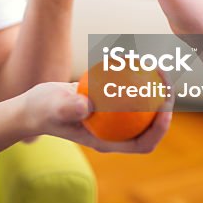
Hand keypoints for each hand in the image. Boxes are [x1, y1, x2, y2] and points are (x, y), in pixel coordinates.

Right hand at [20, 81, 170, 153]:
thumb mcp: (52, 107)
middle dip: (166, 105)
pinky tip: (140, 58)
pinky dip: (137, 77)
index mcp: (107, 141)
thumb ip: (68, 107)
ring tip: (159, 66)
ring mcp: (113, 119)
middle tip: (166, 80)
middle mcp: (115, 133)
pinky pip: (130, 92)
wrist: (35, 105)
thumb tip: (90, 105)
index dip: (159, 130)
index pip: (142, 143)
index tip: (164, 108)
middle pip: (150, 124)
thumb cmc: (42, 109)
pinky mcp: (110, 104)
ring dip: (156, 88)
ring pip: (144, 107)